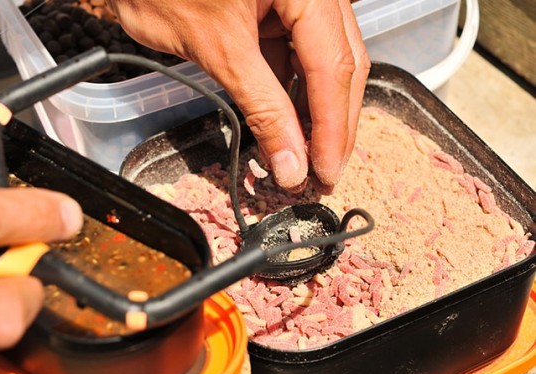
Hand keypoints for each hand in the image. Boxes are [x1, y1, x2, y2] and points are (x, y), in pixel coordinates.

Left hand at [107, 0, 369, 193]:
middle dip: (332, 122)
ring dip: (313, 112)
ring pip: (321, 63)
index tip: (326, 172)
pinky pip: (295, 57)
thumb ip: (261, 106)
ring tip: (304, 156)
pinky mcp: (276, 12)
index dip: (332, 125)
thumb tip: (292, 164)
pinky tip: (286, 126)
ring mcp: (297, 0)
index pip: (333, 64)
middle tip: (324, 173)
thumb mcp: (217, 49)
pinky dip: (290, 93)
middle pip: (340, 63)